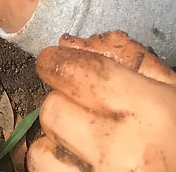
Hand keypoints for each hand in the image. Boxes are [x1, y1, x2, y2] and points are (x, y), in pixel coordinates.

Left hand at [30, 31, 175, 171]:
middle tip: (86, 110)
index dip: (56, 62)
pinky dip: (59, 168)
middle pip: (53, 109)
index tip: (57, 62)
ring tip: (85, 143)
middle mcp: (122, 151)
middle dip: (64, 103)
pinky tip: (84, 165)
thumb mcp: (174, 96)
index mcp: (147, 114)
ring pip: (42, 151)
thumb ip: (133, 66)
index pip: (74, 73)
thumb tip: (73, 45)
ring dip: (58, 143)